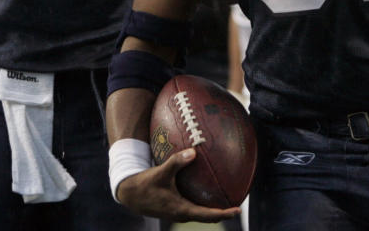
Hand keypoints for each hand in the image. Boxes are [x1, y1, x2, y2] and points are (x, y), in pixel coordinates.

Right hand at [116, 148, 241, 223]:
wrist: (130, 194)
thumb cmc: (145, 184)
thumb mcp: (161, 172)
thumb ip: (177, 162)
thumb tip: (194, 151)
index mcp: (182, 210)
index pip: (208, 215)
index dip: (225, 214)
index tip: (238, 210)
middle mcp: (182, 213)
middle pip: (208, 217)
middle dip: (223, 212)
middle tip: (238, 204)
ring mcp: (178, 212)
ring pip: (201, 213)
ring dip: (214, 208)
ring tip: (227, 197)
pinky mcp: (174, 207)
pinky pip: (194, 206)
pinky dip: (203, 201)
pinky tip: (206, 187)